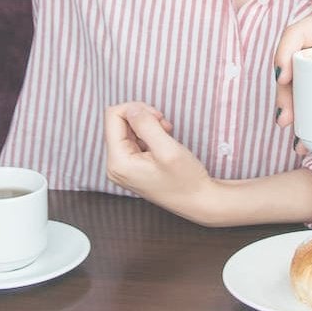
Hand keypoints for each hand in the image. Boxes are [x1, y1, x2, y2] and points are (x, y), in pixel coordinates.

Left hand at [102, 102, 218, 223]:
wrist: (199, 201)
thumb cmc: (186, 180)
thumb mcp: (167, 149)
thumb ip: (146, 125)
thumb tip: (131, 109)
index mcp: (118, 162)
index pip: (113, 116)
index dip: (135, 109)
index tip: (158, 117)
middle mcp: (115, 165)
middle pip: (118, 121)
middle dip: (142, 117)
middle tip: (164, 126)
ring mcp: (123, 167)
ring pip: (127, 128)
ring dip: (147, 125)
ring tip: (166, 133)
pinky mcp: (132, 166)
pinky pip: (134, 139)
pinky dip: (149, 134)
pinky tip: (164, 140)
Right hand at [269, 5, 311, 127]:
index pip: (304, 30)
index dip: (286, 50)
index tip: (283, 78)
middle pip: (296, 61)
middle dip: (286, 91)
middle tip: (286, 118)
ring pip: (300, 82)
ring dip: (293, 107)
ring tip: (297, 136)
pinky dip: (308, 118)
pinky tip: (306, 141)